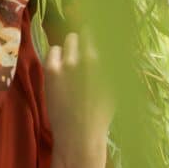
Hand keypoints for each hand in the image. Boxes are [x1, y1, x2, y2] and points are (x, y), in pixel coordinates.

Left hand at [42, 29, 114, 166]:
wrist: (79, 132)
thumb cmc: (101, 113)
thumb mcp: (116, 88)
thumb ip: (116, 66)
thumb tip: (116, 48)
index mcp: (107, 62)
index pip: (101, 35)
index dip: (98, 36)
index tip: (95, 38)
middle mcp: (88, 58)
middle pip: (84, 34)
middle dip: (84, 41)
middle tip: (83, 52)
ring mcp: (68, 63)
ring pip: (69, 40)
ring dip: (71, 47)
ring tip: (72, 61)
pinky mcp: (51, 69)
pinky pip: (53, 50)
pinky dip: (57, 55)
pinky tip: (60, 66)